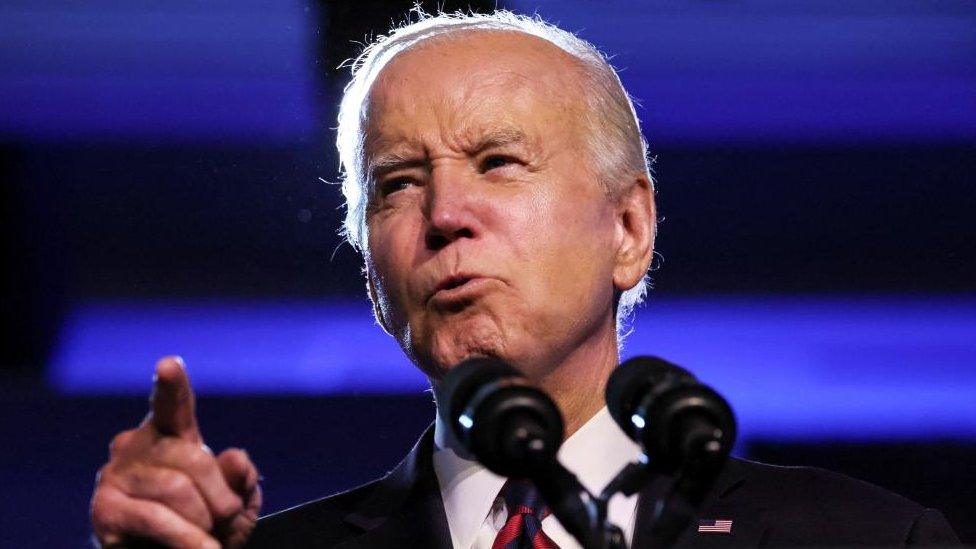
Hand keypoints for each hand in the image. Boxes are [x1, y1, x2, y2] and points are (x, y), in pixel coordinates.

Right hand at [91, 357, 261, 547]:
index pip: (173, 405)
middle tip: (227, 519)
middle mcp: (136, 445)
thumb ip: (241, 479)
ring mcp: (114, 476)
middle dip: (221, 497)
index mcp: (170, 434)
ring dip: (204, 522)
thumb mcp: (235, 504)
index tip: (169, 365)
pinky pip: (156, 519)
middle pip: (192, 458)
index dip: (172, 385)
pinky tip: (203, 548)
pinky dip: (186, 538)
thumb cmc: (205, 528)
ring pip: (176, 490)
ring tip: (208, 539)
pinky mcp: (105, 510)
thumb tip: (234, 459)